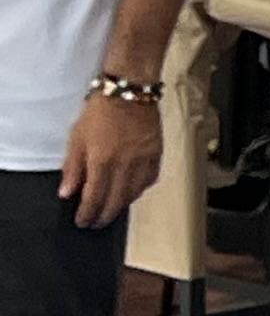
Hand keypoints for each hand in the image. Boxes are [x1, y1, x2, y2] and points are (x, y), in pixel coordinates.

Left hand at [59, 95, 162, 228]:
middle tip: (96, 223)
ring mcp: (143, 160)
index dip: (87, 213)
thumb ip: (72, 168)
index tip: (82, 222)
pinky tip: (133, 191)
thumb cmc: (99, 113)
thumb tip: (66, 193)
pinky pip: (150, 179)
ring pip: (134, 193)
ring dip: (122, 205)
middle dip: (104, 215)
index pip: (94, 198)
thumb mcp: (77, 138)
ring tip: (113, 210)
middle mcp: (125, 165)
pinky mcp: (156, 153)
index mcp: (102, 162)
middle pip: (115, 200)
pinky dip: (140, 189)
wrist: (130, 92)